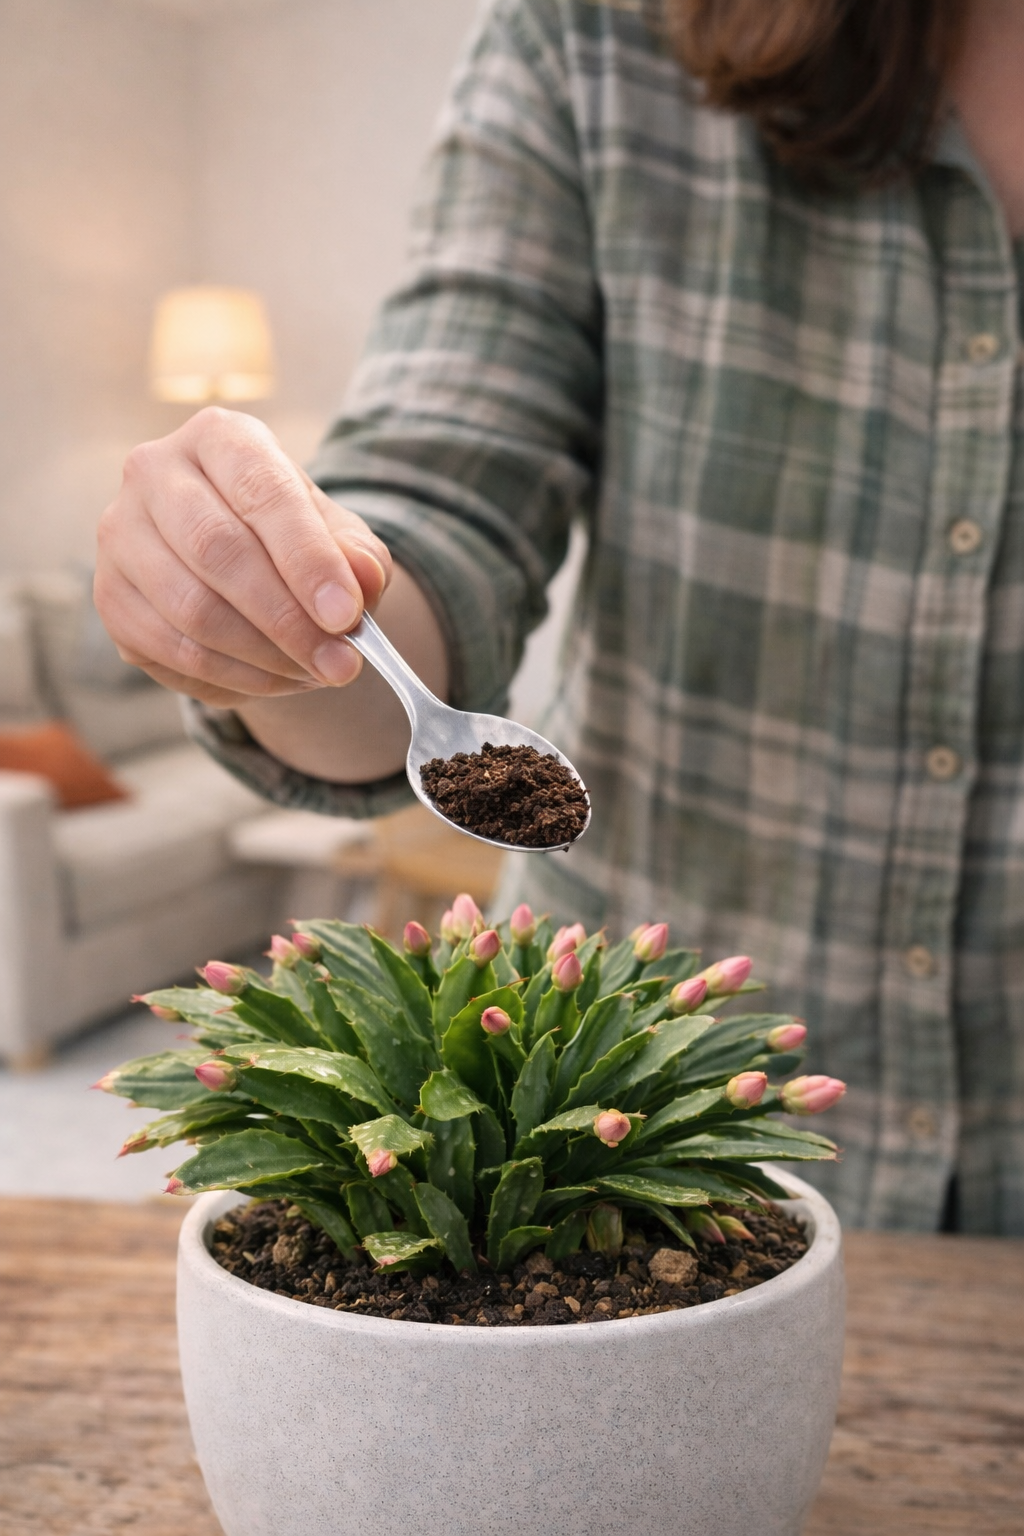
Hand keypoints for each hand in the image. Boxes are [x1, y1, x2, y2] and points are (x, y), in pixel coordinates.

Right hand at [95, 408, 392, 707]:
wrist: (237, 560)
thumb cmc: (291, 538)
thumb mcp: (339, 536)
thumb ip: (357, 555)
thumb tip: (363, 580)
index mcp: (219, 437)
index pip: (261, 492)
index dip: (307, 559)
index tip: (346, 616)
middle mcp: (154, 473)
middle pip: (218, 551)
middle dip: (288, 619)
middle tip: (342, 664)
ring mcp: (121, 535)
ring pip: (192, 611)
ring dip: (265, 657)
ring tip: (316, 674)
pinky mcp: (111, 597)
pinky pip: (173, 652)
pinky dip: (235, 677)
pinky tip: (276, 679)